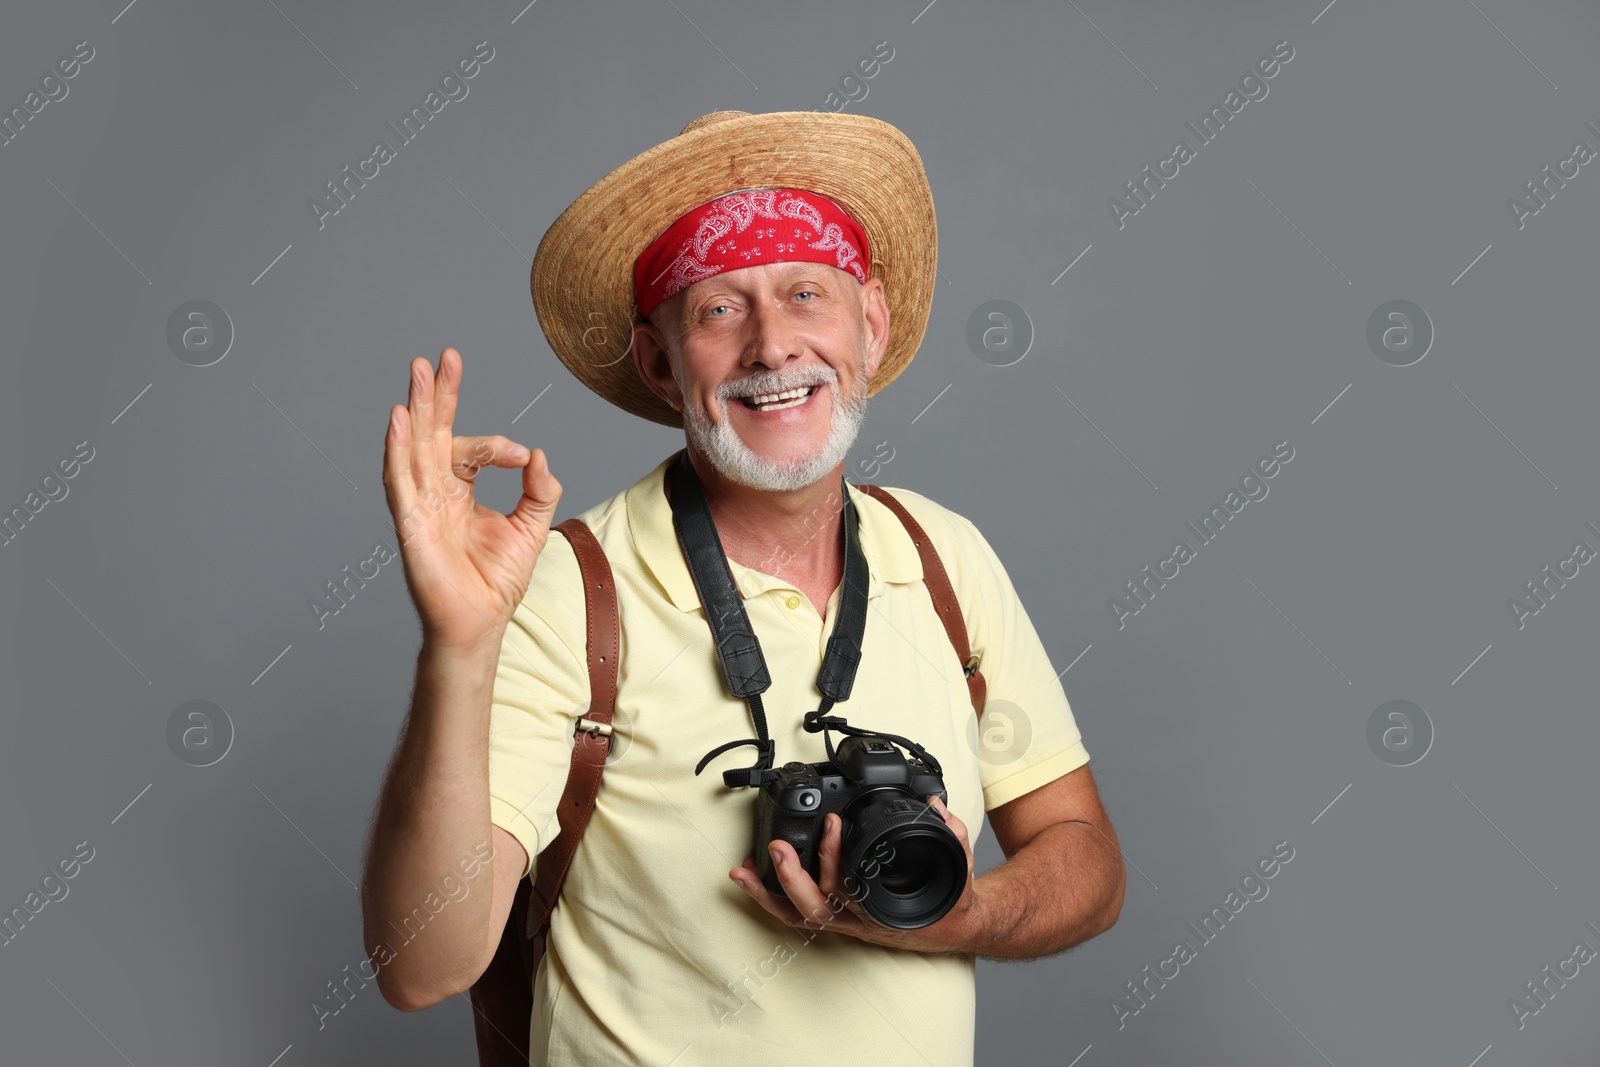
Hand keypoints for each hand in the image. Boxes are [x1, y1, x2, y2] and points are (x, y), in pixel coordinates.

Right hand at [382, 347, 562, 651]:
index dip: (495, 444)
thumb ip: (539, 490)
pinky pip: (399, 480)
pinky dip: (397, 448)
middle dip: (438, 394)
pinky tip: (399, 418)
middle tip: (443, 356)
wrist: (480, 623)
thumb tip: (539, 454)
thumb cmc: (497, 581)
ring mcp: (419, 505)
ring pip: (413, 446)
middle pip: (432, 433)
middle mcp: (435, 492)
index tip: (520, 457)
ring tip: (419, 371)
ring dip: (416, 408)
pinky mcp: (410, 523)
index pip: (470, 448)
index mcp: (459, 490)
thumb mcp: (531, 527)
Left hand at [730, 795, 982, 954]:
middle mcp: (859, 920)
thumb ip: (950, 834)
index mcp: (884, 909)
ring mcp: (844, 922)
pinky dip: (770, 900)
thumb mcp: (957, 866)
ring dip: (768, 894)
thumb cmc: (947, 900)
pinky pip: (797, 914)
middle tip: (779, 846)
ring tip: (742, 871)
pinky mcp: (834, 918)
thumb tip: (936, 805)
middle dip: (793, 877)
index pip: (854, 888)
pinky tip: (750, 880)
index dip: (837, 859)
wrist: (949, 928)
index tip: (834, 823)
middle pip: (817, 906)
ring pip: (799, 916)